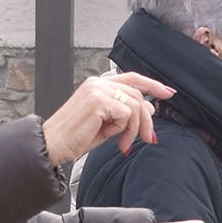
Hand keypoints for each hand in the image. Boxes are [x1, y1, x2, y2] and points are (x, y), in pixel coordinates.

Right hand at [43, 71, 173, 166]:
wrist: (53, 145)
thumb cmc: (75, 136)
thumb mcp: (107, 124)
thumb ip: (127, 114)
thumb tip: (150, 107)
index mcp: (98, 84)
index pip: (132, 78)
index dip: (152, 84)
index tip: (168, 93)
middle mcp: (98, 83)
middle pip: (138, 94)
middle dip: (147, 120)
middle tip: (148, 138)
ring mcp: (98, 90)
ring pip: (136, 105)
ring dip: (135, 128)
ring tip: (123, 143)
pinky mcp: (99, 101)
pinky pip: (127, 114)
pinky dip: (124, 129)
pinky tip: (111, 136)